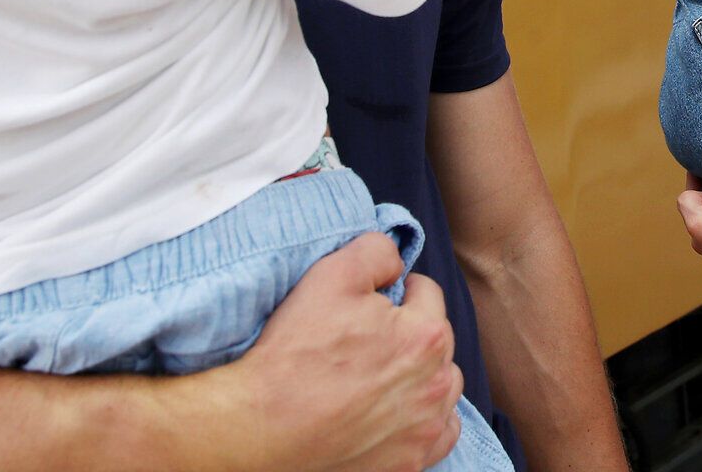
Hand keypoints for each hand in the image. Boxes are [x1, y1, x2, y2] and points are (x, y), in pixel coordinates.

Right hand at [219, 232, 462, 471]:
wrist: (257, 429)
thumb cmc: (294, 353)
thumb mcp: (331, 275)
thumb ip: (376, 251)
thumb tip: (397, 260)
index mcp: (426, 336)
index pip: (426, 293)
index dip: (396, 291)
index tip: (368, 305)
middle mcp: (436, 385)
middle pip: (437, 341)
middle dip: (411, 333)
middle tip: (368, 340)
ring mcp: (424, 429)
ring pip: (443, 386)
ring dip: (423, 375)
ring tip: (382, 375)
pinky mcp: (409, 463)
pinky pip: (440, 434)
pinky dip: (427, 420)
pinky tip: (400, 412)